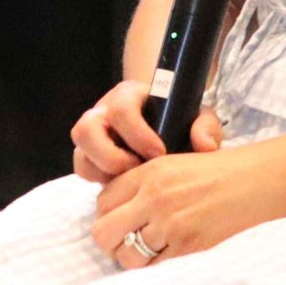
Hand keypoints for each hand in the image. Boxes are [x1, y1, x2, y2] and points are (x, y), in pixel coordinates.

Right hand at [70, 77, 224, 182]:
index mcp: (128, 96)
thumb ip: (206, 126)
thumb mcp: (198, 117)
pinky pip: (84, 172)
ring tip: (130, 183)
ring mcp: (94, 137)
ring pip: (80, 155)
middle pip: (85, 129)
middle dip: (110, 156)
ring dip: (103, 173)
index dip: (137, 134)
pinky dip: (102, 183)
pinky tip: (126, 188)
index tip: (160, 153)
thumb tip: (205, 146)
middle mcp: (103, 113)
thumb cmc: (180, 119)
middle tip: (137, 170)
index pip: (120, 109)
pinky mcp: (92, 159)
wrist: (169, 125)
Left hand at [90, 125, 280, 270]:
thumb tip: (117, 210)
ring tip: (147, 253)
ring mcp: (170, 224)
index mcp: (149, 172)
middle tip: (125, 242)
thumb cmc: (218, 172)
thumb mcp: (174, 163)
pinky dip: (156, 268)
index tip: (119, 221)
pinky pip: (155, 268)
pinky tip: (167, 256)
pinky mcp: (188, 246)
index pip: (102, 202)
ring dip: (132, 259)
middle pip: (104, 232)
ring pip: (126, 256)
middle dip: (111, 242)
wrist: (256, 182)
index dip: (107, 215)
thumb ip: (143, 183)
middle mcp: (154, 197)